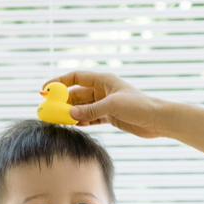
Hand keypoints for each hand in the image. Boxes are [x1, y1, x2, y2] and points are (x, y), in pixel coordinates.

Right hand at [44, 70, 165, 138]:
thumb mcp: (112, 106)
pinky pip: (89, 117)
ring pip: (81, 107)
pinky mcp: (109, 116)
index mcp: (103, 80)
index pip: (75, 77)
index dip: (59, 81)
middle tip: (49, 110)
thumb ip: (90, 110)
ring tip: (57, 120)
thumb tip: (70, 114)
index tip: (45, 90)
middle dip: (62, 101)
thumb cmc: (139, 106)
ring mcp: (105, 103)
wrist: (158, 120)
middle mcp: (102, 90)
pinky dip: (80, 121)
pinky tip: (72, 126)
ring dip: (70, 113)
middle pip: (76, 94)